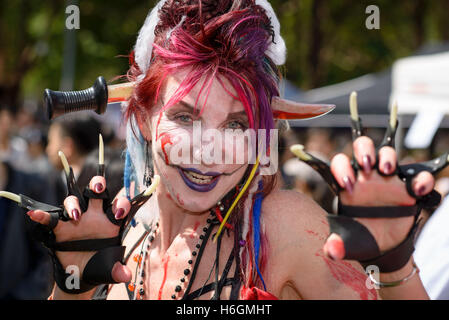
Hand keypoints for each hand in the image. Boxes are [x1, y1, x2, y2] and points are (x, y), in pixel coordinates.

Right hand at [28, 173, 132, 282]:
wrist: (81, 275)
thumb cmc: (99, 265)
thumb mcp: (110, 268)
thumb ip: (117, 270)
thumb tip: (125, 276)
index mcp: (111, 222)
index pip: (119, 205)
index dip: (121, 205)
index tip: (119, 213)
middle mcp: (95, 216)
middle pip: (97, 192)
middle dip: (98, 185)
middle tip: (98, 189)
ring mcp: (77, 220)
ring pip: (74, 201)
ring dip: (74, 204)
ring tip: (75, 216)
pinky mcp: (60, 228)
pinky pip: (50, 219)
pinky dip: (42, 215)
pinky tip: (35, 214)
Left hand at [290, 93, 445, 264]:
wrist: (383, 249)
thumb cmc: (360, 239)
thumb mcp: (345, 244)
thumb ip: (335, 247)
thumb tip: (332, 250)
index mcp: (348, 185)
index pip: (340, 164)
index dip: (341, 168)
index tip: (347, 184)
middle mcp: (366, 178)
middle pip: (364, 148)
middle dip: (364, 150)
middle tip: (367, 165)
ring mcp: (388, 181)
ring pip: (388, 155)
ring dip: (388, 157)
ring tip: (387, 170)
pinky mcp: (409, 191)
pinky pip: (418, 177)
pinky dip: (421, 180)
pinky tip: (416, 192)